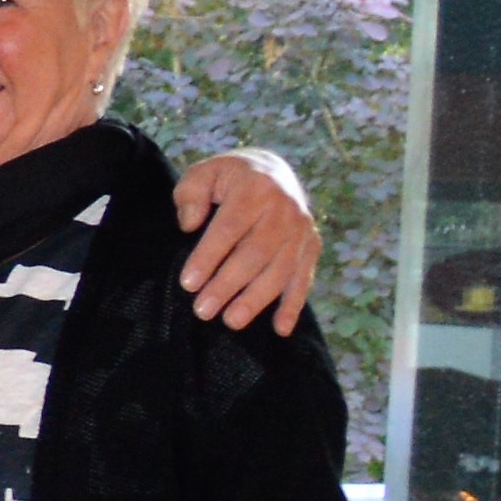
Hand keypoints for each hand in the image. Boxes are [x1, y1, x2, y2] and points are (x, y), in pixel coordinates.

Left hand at [172, 147, 320, 334]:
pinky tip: (280, 329)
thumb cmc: (227, 179)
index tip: (188, 284)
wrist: (271, 171)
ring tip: (231, 321)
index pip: (229, 229)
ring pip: (280, 271)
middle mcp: (285, 209)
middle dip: (228, 285)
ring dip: (256, 300)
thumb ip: (191, 194)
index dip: (208, 258)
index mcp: (256, 189)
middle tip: (202, 310)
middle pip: (255, 254)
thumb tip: (189, 224)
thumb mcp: (203, 173)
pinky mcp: (312, 246)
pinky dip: (294, 305)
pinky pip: (304, 279)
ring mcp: (302, 230)